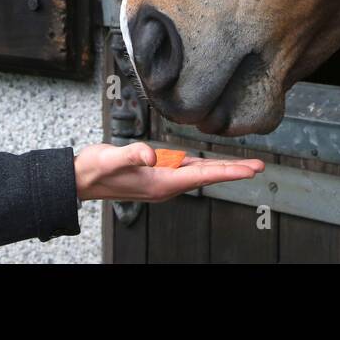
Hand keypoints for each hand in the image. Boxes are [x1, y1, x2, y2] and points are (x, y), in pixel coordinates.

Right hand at [73, 142, 264, 202]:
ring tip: (244, 165)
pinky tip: (209, 162)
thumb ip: (132, 156)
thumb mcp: (112, 159)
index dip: (228, 172)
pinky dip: (203, 165)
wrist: (80, 179)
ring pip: (199, 173)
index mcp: (161, 183)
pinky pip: (186, 169)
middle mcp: (166, 184)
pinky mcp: (156, 173)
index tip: (251, 170)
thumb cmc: (96, 169)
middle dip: (233, 171)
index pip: (202, 176)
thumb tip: (150, 155)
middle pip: (207, 176)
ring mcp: (162, 180)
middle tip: (259, 167)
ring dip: (221, 169)